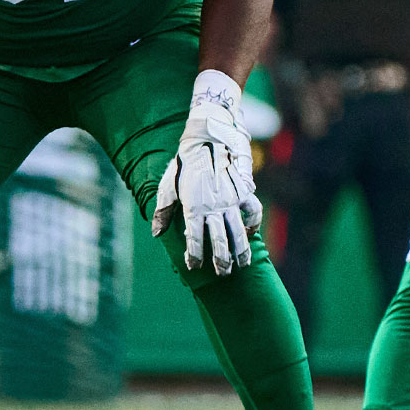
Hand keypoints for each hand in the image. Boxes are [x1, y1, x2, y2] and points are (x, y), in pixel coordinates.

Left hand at [152, 72, 262, 275]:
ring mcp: (231, 199)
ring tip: (242, 265)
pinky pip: (253, 211)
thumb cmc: (184, 163)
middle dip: (221, 261)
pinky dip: (254, 224)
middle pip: (220, 240)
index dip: (194, 255)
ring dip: (241, 250)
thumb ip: (163, 210)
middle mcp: (214, 206)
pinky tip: (252, 234)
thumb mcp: (167, 185)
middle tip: (222, 274)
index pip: (195, 239)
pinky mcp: (243, 190)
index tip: (193, 267)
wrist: (206, 136)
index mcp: (193, 207)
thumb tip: (155, 233)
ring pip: (239, 231)